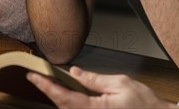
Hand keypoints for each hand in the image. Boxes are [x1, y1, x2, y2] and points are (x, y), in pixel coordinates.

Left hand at [27, 66, 176, 108]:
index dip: (47, 86)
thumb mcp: (121, 83)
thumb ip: (95, 79)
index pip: (64, 97)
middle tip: (34, 76)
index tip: (34, 76)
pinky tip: (64, 93)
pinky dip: (67, 102)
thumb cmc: (144, 103)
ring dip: (56, 96)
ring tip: (46, 82)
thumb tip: (74, 73)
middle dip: (47, 90)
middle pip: (62, 106)